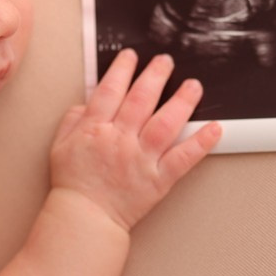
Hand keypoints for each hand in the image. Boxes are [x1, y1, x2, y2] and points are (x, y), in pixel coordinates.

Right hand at [49, 49, 221, 231]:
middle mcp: (120, 140)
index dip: (121, 70)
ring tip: (193, 85)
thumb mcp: (60, 144)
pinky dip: (201, 143)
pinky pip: (183, 159)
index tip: (131, 56)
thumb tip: (89, 100)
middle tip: (166, 60)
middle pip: (141, 100)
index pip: (110, 90)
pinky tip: (215, 129)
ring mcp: (141, 159)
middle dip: (155, 75)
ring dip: (182, 102)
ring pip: (166, 123)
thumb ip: (75, 118)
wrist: (85, 219)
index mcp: (95, 129)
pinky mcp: (158, 179)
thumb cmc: (74, 183)